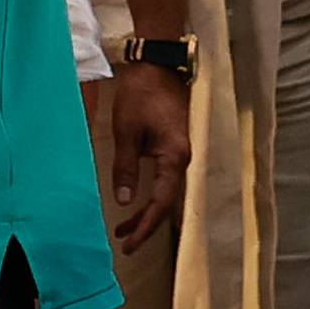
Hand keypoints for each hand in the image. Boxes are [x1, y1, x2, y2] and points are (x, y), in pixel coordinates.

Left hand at [108, 59, 191, 252]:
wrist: (158, 64)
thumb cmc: (141, 94)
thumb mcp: (126, 132)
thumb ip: (126, 168)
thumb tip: (125, 201)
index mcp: (175, 157)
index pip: (162, 203)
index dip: (145, 226)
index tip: (129, 244)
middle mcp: (186, 159)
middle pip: (169, 203)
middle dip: (146, 224)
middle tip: (123, 240)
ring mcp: (185, 153)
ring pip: (169, 192)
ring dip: (149, 210)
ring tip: (124, 226)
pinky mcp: (179, 146)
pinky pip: (169, 179)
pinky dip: (154, 193)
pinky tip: (139, 199)